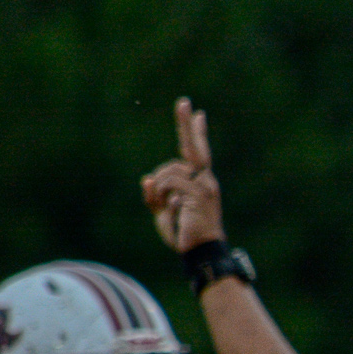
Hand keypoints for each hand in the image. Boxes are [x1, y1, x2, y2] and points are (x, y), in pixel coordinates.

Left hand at [140, 98, 225, 252]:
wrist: (199, 252)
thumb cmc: (184, 234)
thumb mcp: (163, 212)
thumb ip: (154, 195)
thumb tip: (147, 179)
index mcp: (199, 182)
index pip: (196, 152)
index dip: (195, 132)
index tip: (197, 113)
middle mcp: (205, 180)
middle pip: (192, 148)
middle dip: (186, 124)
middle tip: (183, 102)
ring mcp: (204, 186)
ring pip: (169, 170)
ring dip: (159, 188)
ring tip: (165, 207)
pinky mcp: (199, 194)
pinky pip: (170, 183)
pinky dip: (162, 194)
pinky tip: (168, 208)